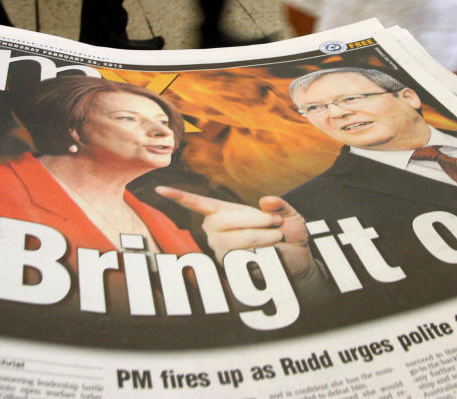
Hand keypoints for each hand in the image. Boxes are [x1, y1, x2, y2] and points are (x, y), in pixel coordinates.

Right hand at [156, 186, 314, 278]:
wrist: (297, 262)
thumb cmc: (287, 235)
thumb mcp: (287, 215)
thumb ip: (279, 205)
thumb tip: (265, 200)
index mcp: (224, 212)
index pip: (198, 204)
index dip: (179, 197)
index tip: (159, 189)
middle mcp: (216, 231)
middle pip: (225, 221)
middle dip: (255, 220)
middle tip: (276, 224)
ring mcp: (220, 250)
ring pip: (237, 240)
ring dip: (262, 237)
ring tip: (276, 238)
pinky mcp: (229, 268)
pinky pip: (244, 257)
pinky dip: (263, 253)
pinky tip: (269, 253)